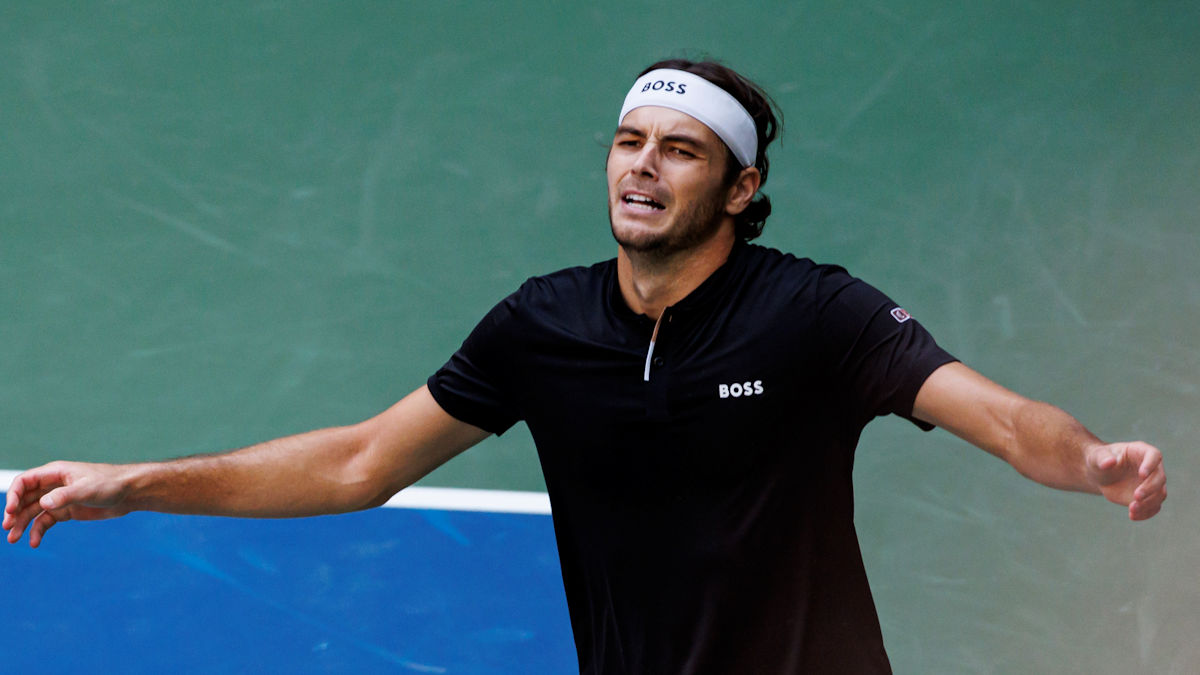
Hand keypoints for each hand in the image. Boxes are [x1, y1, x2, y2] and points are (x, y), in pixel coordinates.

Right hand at [3, 461, 133, 547]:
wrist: (130, 493)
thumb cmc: (110, 483)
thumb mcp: (87, 489)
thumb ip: (65, 496)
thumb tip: (43, 504)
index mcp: (55, 473)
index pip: (25, 482)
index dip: (14, 495)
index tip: (11, 512)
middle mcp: (53, 485)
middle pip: (25, 498)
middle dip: (14, 512)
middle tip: (7, 528)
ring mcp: (59, 498)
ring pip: (33, 511)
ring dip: (22, 524)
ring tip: (13, 539)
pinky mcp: (67, 511)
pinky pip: (46, 521)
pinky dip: (38, 531)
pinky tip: (35, 542)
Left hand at [1086, 442, 1166, 520]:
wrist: (1100, 475)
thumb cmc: (1099, 460)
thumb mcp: (1097, 457)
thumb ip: (1103, 459)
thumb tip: (1109, 462)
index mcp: (1142, 452)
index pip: (1154, 455)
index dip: (1151, 465)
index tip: (1142, 474)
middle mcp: (1152, 467)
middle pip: (1160, 478)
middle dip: (1150, 488)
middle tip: (1136, 497)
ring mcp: (1151, 483)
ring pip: (1160, 494)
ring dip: (1149, 503)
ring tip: (1132, 508)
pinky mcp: (1148, 497)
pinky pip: (1154, 507)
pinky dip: (1146, 513)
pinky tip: (1133, 516)